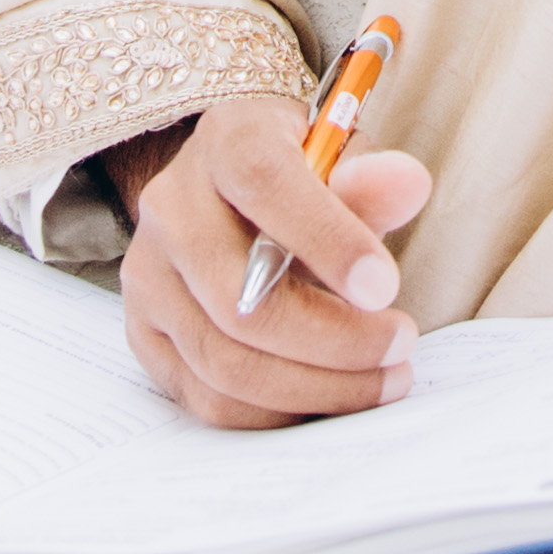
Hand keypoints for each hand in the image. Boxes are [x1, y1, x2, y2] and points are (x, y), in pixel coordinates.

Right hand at [104, 97, 433, 428]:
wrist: (232, 199)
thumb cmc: (301, 181)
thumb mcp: (340, 160)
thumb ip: (372, 179)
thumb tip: (408, 184)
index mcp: (224, 142)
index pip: (263, 183)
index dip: (327, 239)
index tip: (387, 287)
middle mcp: (169, 207)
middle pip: (241, 300)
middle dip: (334, 339)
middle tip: (399, 344)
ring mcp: (149, 277)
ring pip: (225, 362)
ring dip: (317, 386)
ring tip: (383, 376)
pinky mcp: (145, 335)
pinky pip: (208, 398)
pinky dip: (278, 412)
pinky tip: (331, 394)